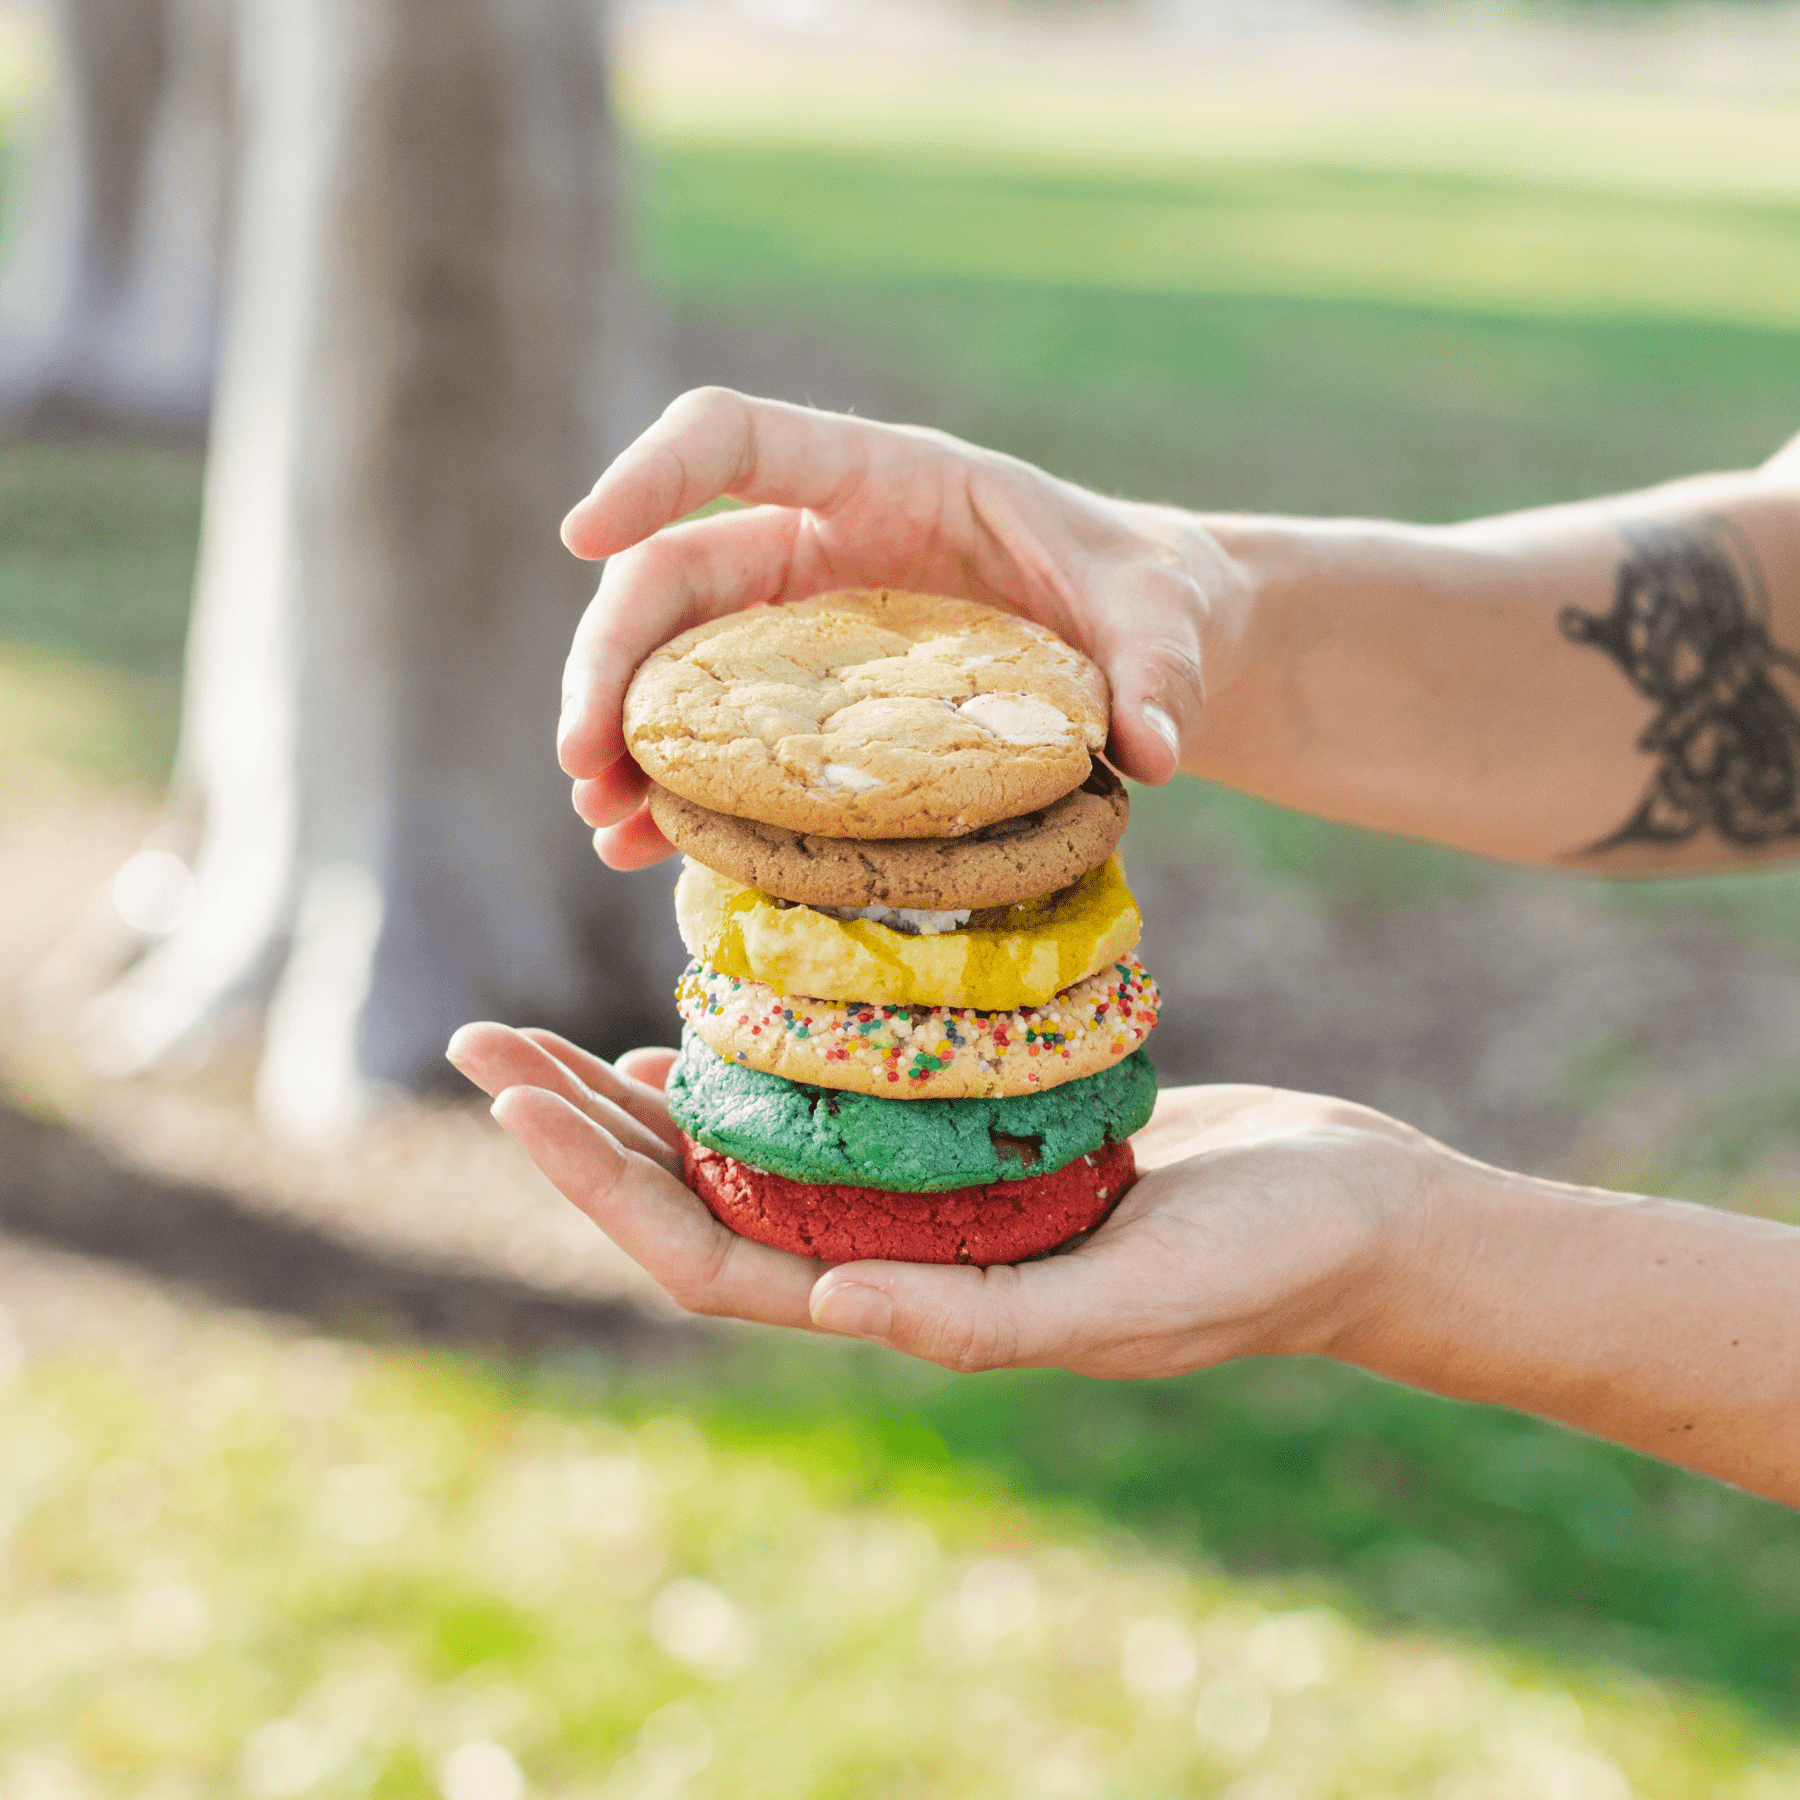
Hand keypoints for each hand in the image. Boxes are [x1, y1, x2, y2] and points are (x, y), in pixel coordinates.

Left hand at [445, 1021, 1433, 1377]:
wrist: (1355, 1213)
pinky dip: (754, 1063)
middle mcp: (899, 1254)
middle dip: (578, 1129)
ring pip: (747, 1148)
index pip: (712, 1258)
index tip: (517, 1092)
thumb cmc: (1268, 1265)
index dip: (603, 1186)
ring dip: (638, 1095)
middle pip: (698, 1197)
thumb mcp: (1132, 1298)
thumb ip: (987, 1318)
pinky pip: (830, 1101)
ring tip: (545, 1034)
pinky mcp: (972, 1135)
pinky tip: (702, 1022)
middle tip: (477, 1043)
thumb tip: (833, 1299)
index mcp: (913, 1306)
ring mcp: (929, 1196)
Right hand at [555, 387, 1250, 868]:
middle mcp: (819, 549)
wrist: (1141, 656)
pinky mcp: (812, 714)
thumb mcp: (1159, 613)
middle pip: (673, 576)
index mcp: (883, 477)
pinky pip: (723, 745)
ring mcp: (805, 636)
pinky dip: (682, 794)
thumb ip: (1155, 666)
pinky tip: (645, 850)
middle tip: (582, 758)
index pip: (735, 437)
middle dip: (613, 660)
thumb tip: (1153, 752)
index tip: (578, 534)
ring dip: (626, 738)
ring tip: (602, 819)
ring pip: (676, 667)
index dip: (651, 470)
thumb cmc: (1140, 599)